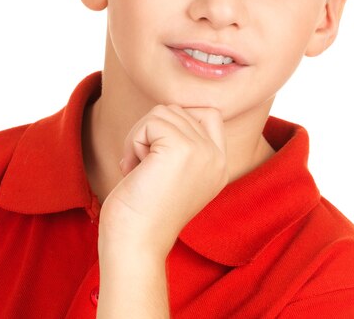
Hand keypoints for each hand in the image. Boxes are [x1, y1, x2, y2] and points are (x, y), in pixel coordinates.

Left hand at [98, 104, 228, 258]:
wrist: (134, 242)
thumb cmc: (142, 209)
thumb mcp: (173, 173)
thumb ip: (180, 143)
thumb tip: (164, 110)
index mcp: (220, 165)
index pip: (209, 113)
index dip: (177, 121)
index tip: (157, 153)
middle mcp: (217, 157)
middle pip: (178, 111)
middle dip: (150, 132)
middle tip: (140, 166)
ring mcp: (202, 152)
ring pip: (162, 113)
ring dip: (139, 136)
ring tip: (137, 167)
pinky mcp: (182, 149)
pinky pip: (151, 122)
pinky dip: (134, 141)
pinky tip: (133, 168)